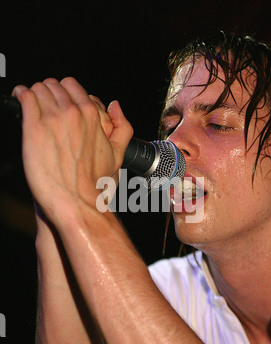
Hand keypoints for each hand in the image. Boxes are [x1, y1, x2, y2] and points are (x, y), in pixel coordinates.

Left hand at [12, 77, 132, 222]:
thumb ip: (122, 127)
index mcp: (92, 116)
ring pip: (39, 88)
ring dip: (34, 94)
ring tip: (30, 104)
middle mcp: (73, 113)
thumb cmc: (94, 185)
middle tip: (45, 107)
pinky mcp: (34, 128)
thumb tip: (115, 106)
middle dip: (49, 94)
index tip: (59, 103)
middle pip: (55, 86)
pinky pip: (25, 97)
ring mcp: (53, 119)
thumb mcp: (117, 155)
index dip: (65, 94)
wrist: (77, 203)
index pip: (73, 87)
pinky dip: (21, 95)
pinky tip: (20, 102)